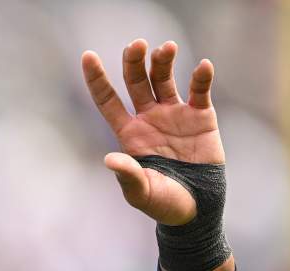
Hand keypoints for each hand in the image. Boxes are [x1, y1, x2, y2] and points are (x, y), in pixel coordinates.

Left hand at [82, 40, 223, 225]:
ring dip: (163, 61)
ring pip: (164, 79)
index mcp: (129, 133)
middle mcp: (148, 118)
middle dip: (134, 61)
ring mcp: (174, 114)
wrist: (197, 208)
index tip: (87, 55)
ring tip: (166, 48)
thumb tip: (110, 159)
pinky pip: (200, 91)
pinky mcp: (201, 116)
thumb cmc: (163, 203)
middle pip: (136, 81)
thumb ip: (127, 175)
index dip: (97, 78)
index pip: (107, 100)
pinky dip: (201, 77)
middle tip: (136, 44)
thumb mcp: (141, 192)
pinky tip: (202, 66)